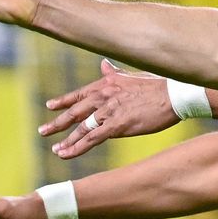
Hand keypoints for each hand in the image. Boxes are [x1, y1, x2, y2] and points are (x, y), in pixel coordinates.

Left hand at [39, 59, 176, 158]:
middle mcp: (103, 95)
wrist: (174, 94)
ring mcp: (109, 111)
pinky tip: (67, 154)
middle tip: (43, 130)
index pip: (80, 93)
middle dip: (58, 122)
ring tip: (56, 149)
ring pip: (82, 128)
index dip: (64, 100)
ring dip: (67, 139)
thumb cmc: (159, 86)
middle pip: (75, 111)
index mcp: (107, 83)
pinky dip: (77, 147)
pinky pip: (92, 138)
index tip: (50, 105)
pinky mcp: (117, 125)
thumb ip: (115, 73)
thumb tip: (104, 64)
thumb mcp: (132, 76)